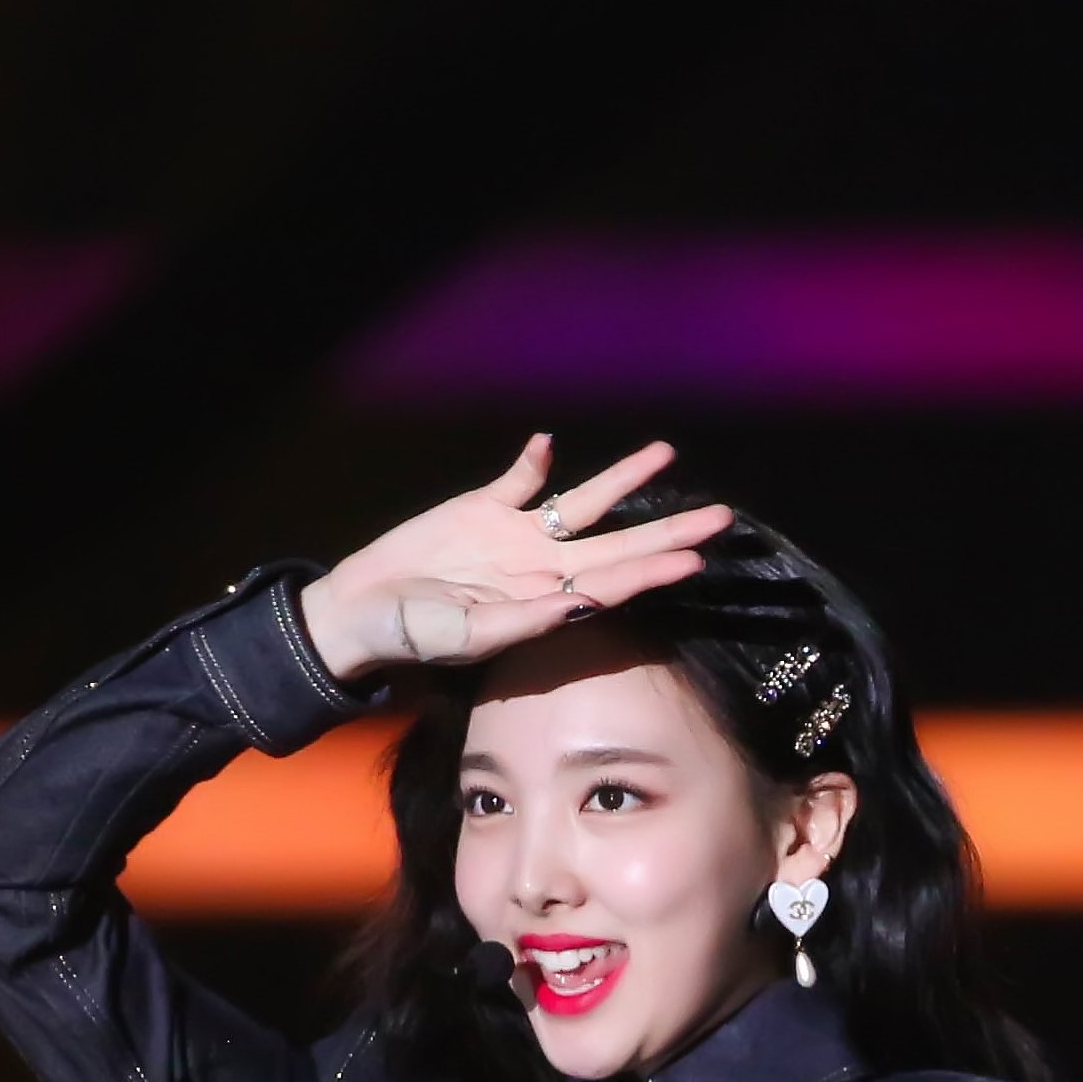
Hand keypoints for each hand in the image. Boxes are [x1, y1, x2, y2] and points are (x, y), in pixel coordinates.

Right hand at [300, 436, 731, 679]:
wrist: (361, 612)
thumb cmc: (412, 637)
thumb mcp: (467, 636)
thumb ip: (522, 620)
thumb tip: (577, 604)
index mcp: (545, 602)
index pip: (614, 585)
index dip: (654, 571)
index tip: (695, 560)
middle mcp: (543, 567)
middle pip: (620, 544)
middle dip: (669, 530)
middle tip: (721, 516)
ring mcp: (516, 536)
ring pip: (584, 504)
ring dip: (624, 480)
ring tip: (665, 453)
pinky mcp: (482, 509)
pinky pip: (519, 481)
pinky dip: (536, 463)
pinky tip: (550, 444)